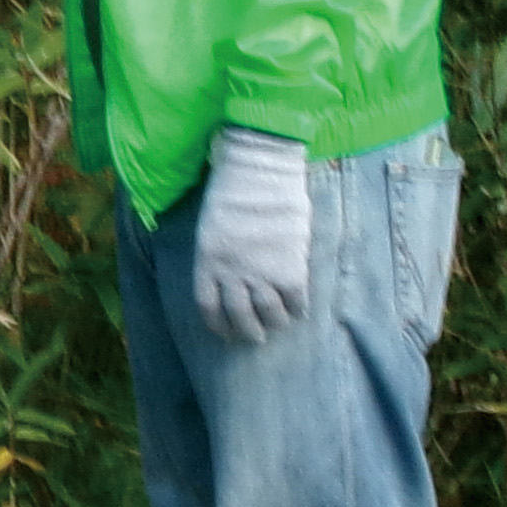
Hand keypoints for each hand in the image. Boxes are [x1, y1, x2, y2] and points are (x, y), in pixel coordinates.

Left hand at [191, 128, 312, 344]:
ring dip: (274, 323)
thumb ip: (220, 255)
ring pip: (269, 315)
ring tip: (278, 324)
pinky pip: (295, 301)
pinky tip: (298, 308)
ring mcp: (261, 274)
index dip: (219, 325)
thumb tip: (234, 275)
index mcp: (207, 263)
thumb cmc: (233, 188)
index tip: (226, 332)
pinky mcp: (289, 269)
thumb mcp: (213, 226)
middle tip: (256, 336)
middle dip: (248, 332)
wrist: (259, 170)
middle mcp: (231, 275)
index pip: (209, 308)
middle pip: (239, 318)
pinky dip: (297, 309)